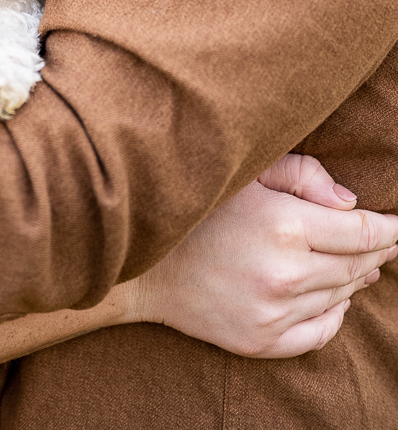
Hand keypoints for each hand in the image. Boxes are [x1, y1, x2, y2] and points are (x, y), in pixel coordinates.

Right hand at [125, 153, 397, 356]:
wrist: (138, 262)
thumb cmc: (192, 204)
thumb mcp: (244, 171)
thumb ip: (303, 174)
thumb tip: (351, 203)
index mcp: (283, 224)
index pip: (361, 231)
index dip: (388, 227)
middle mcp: (286, 274)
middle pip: (357, 266)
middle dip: (376, 251)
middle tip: (384, 240)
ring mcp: (274, 313)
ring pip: (342, 297)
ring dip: (356, 278)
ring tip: (360, 263)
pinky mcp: (261, 341)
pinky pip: (320, 333)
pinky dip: (336, 314)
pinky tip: (335, 297)